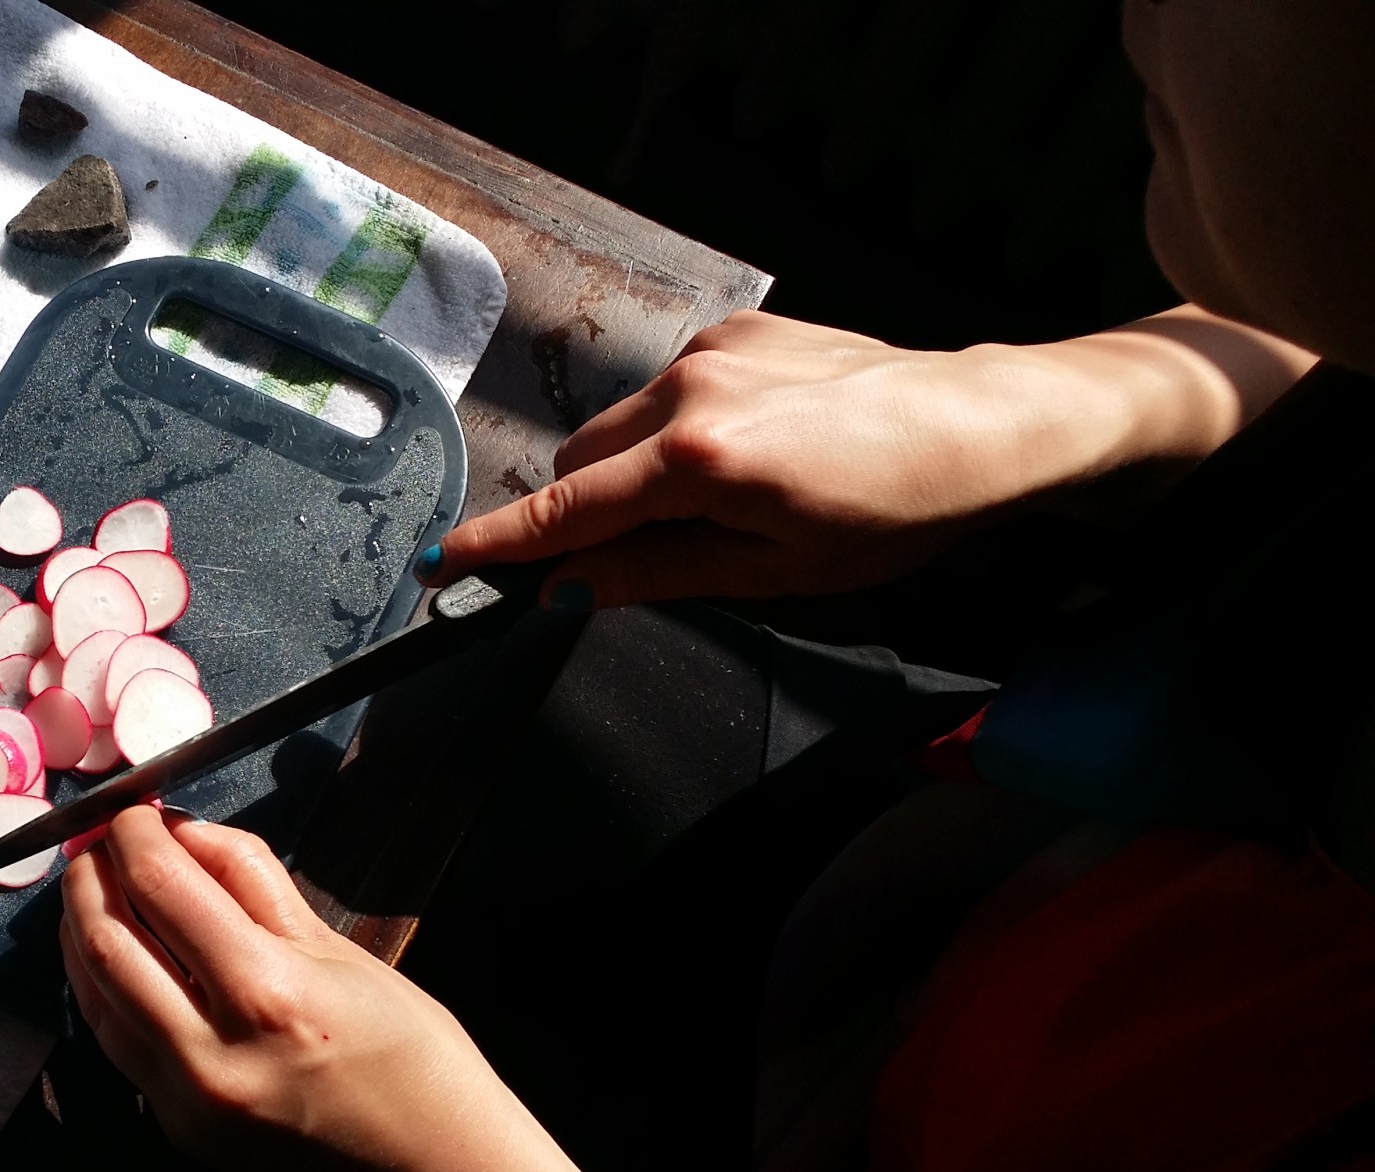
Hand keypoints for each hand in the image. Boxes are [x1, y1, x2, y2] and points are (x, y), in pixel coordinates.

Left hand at [59, 808, 517, 1171]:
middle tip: (97, 841)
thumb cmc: (411, 1052)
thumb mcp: (340, 949)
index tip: (130, 810)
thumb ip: (253, 883)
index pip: (163, 889)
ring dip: (82, 931)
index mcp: (265, 991)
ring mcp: (185, 1101)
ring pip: (95, 995)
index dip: (134, 836)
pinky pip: (118, 1042)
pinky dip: (102, 986)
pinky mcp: (177, 1129)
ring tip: (93, 888)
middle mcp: (210, 1051)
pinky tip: (112, 955)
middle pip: (109, 941)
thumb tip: (185, 834)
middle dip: (90, 877)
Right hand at [419, 306, 1312, 608]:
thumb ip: (657, 574)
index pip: (567, 511)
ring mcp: (713, 350)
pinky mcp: (739, 328)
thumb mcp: (778, 572)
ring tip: (720, 498)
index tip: (438, 565)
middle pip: (580, 462)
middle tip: (630, 559)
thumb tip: (567, 587)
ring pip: (618, 424)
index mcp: (699, 463)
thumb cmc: (898, 513)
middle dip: (581, 513)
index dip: (498, 545)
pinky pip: (668, 387)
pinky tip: (749, 447)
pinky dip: (676, 427)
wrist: (989, 422)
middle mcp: (690, 391)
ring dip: (631, 469)